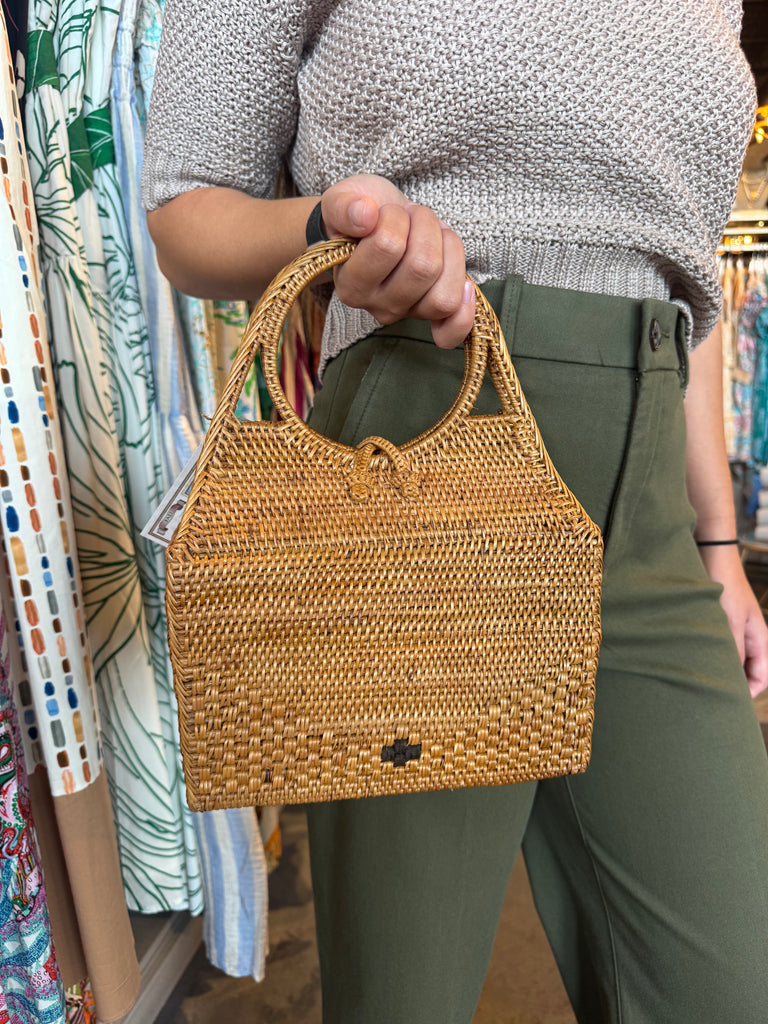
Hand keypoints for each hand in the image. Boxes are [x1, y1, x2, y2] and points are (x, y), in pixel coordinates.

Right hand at [320, 174, 474, 348]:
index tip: (384, 211)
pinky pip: (455, 326)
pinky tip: (466, 286)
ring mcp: (407, 312)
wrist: (372, 224)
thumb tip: (365, 216)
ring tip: (434, 234)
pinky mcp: (431, 314)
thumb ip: (343, 207)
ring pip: (444, 292)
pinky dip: (466, 309)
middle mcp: (378, 306)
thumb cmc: (359, 215)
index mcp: (352, 284)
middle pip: (423, 268)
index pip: (387, 246)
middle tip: (412, 217)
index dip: (394, 217)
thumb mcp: (340, 201)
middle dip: (425, 227)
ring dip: (449, 250)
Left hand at [699, 544, 767, 696]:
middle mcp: (749, 637)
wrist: (711, 556)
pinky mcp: (718, 624)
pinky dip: (710, 655)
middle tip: (710, 695)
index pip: (762, 676)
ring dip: (719, 668)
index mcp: (760, 639)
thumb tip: (732, 679)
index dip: (749, 691)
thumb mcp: (729, 622)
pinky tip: (693, 658)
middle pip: (747, 671)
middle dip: (733, 683)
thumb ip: (734, 650)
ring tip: (699, 677)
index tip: (730, 701)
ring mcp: (734, 630)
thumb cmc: (724, 587)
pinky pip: (718, 647)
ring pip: (731, 659)